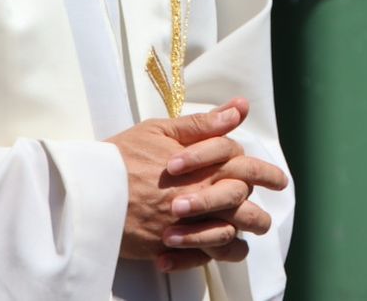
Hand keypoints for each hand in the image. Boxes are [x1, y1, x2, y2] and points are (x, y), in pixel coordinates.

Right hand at [105, 98, 285, 267]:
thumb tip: (239, 108)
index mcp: (202, 168)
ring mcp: (186, 226)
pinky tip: (216, 248)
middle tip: (263, 217)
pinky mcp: (169, 248)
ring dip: (241, 236)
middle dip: (259, 213)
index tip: (278, 180)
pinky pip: (204, 258)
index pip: (246, 170)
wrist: (87, 189)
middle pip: (245, 209)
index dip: (266, 174)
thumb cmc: (122, 156)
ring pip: (229, 238)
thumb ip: (203, 124)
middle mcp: (200, 199)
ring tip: (245, 234)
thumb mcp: (161, 130)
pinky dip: (213, 255)